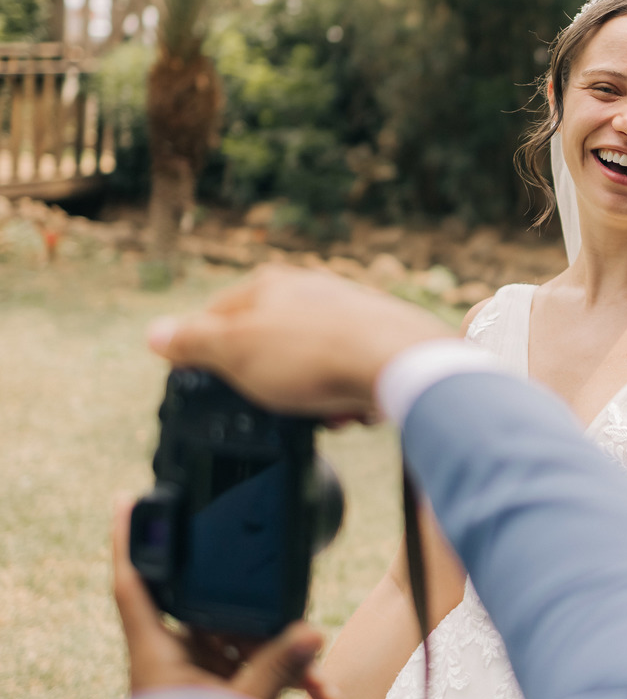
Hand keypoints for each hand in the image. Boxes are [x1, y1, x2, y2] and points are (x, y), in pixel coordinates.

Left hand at [112, 500, 337, 698]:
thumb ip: (276, 667)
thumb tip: (311, 631)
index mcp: (156, 652)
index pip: (135, 584)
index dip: (130, 539)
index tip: (127, 500)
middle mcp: (172, 657)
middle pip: (211, 608)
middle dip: (261, 618)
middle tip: (296, 622)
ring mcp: (195, 674)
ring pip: (240, 640)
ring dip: (281, 656)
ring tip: (318, 683)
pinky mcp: (217, 691)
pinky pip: (252, 668)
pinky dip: (283, 677)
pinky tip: (318, 697)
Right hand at [146, 265, 451, 417]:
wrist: (399, 362)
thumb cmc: (313, 355)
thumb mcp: (234, 352)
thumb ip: (193, 342)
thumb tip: (155, 334)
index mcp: (268, 284)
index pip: (216, 316)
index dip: (207, 355)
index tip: (209, 385)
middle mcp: (309, 289)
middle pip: (266, 345)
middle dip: (268, 385)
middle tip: (273, 407)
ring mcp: (346, 311)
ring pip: (308, 364)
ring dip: (309, 398)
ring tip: (324, 414)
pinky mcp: (378, 337)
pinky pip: (346, 375)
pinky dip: (344, 397)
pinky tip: (352, 411)